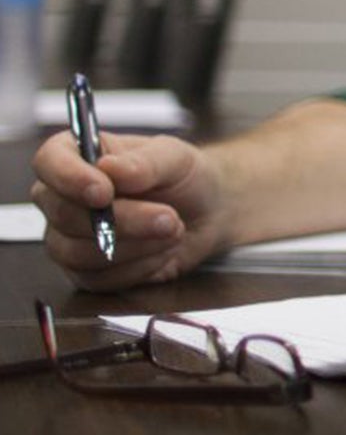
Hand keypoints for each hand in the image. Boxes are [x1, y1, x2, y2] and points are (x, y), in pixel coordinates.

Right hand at [31, 130, 229, 291]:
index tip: (104, 191)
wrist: (208, 212)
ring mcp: (69, 237)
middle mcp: (63, 197)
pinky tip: (163, 251)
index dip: (69, 178)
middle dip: (122, 220)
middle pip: (64, 214)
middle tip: (167, 216)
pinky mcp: (86, 271)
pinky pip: (100, 278)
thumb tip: (111, 168)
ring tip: (173, 230)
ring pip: (78, 252)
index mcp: (77, 156)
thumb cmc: (184, 177)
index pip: (49, 163)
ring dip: (134, 245)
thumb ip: (144, 162)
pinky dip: (139, 267)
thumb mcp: (175, 158)